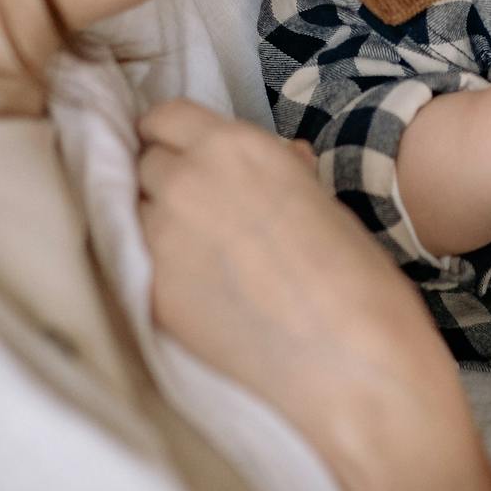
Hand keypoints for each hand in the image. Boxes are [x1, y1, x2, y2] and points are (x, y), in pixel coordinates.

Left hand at [139, 101, 490, 490]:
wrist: (354, 372)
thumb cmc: (359, 284)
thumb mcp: (324, 203)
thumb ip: (281, 171)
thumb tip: (276, 160)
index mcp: (235, 148)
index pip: (163, 118)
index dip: (173, 138)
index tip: (183, 156)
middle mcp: (184, 184)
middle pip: (142, 165)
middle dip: (164, 180)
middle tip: (197, 213)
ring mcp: (159, 242)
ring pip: (131, 215)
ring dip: (154, 226)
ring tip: (195, 258)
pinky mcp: (149, 297)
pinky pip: (136, 265)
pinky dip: (154, 270)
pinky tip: (194, 294)